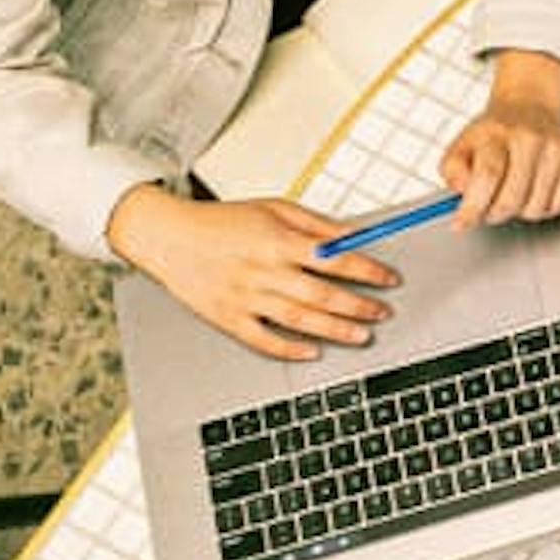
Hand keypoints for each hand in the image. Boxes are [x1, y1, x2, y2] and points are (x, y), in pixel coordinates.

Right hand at [105, 185, 398, 361]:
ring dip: (335, 330)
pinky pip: (263, 340)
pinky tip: (312, 351)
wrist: (169, 236)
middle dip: (359, 305)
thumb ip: (316, 224)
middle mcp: (263, 271)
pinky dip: (289, 349)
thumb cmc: (223, 221)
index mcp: (278, 241)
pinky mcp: (228, 318)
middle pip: (322, 294)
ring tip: (362, 335)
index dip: (367, 271)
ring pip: (299, 320)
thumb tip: (353, 237)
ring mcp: (245, 297)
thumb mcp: (274, 208)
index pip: (334, 259)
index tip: (389, 279)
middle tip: (382, 312)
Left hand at [443, 49, 559, 226]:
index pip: (487, 175)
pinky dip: (542, 208)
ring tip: (512, 192)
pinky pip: (557, 206)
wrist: (529, 105)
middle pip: (511, 199)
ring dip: (518, 211)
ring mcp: (555, 147)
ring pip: (534, 208)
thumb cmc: (494, 132)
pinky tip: (533, 191)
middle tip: (486, 208)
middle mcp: (529, 137)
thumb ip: (453, 171)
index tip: (461, 223)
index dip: (473, 207)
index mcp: (496, 131)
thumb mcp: (461, 144)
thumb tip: (463, 194)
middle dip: (493, 214)